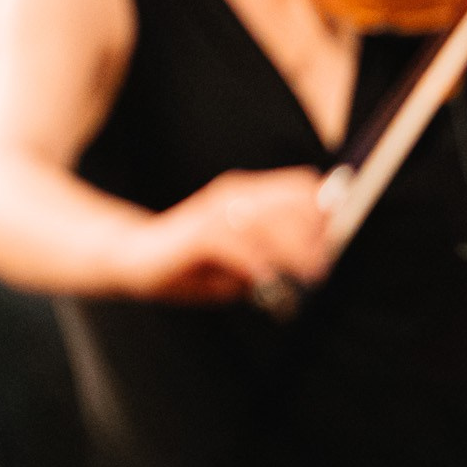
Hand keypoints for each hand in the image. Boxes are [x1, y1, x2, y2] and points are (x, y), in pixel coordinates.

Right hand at [141, 167, 330, 308]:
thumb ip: (275, 257)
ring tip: (308, 274)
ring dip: (294, 249)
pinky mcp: (196, 232)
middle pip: (294, 200)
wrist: (134, 259)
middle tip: (320, 267)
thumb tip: (316, 261)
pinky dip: (256, 261)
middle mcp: (235, 194)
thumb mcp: (243, 262)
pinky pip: (235, 242)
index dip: (324, 214)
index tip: (331, 245)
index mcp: (248, 195)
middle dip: (315, 235)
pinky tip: (266, 279)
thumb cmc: (192, 263)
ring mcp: (215, 210)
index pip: (301, 187)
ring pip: (271, 220)